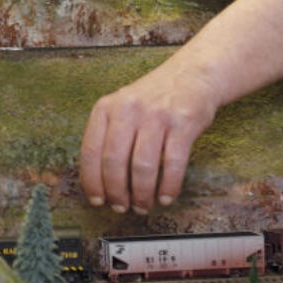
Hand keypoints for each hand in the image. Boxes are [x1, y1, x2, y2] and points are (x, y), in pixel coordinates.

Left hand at [79, 67, 218, 212]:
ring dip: (142, 194)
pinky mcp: (183, 122)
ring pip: (142, 166)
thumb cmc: (152, 100)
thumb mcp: (122, 109)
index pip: (91, 151)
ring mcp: (156, 115)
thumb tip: (101, 184)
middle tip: (122, 207)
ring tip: (143, 206)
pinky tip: (166, 197)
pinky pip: (173, 163)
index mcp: (106, 108)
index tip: (97, 200)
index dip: (92, 181)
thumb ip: (109, 138)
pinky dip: (168, 186)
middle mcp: (128, 109)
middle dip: (117, 192)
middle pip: (114, 162)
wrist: (192, 75)